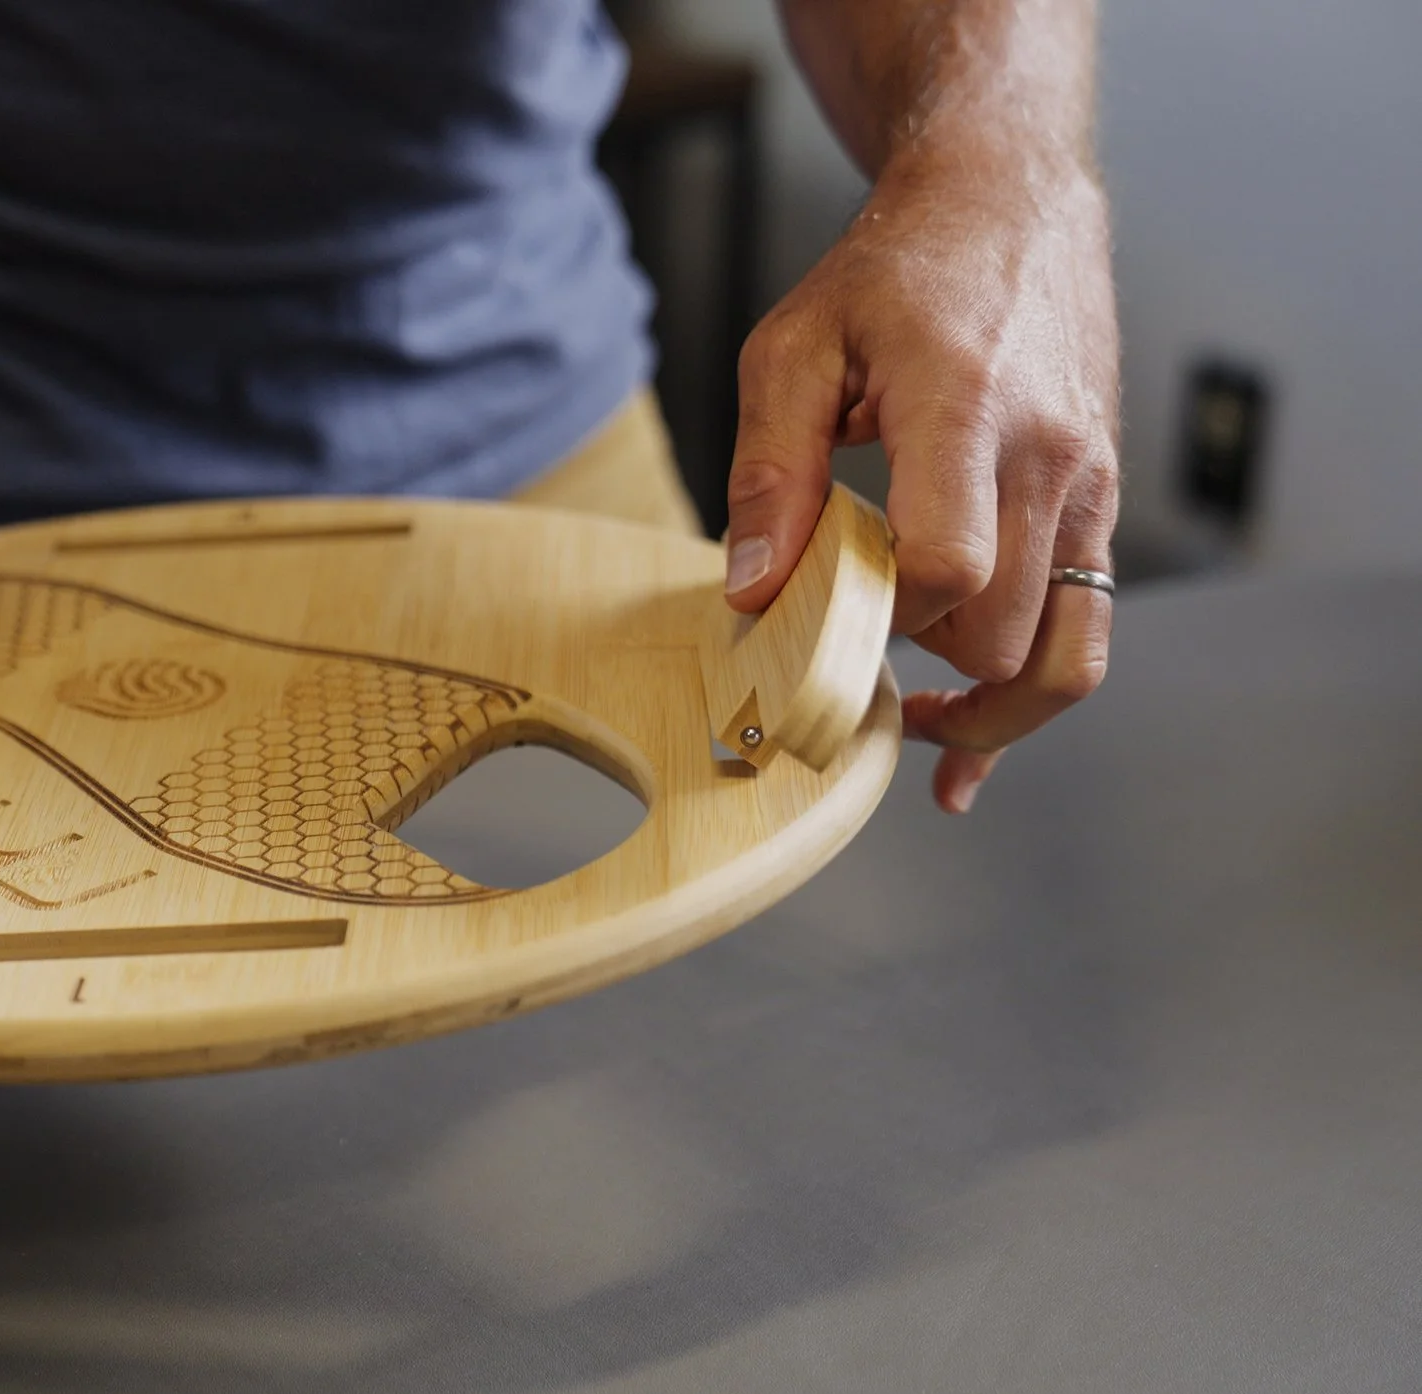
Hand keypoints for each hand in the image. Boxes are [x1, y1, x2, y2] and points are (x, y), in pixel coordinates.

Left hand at [722, 144, 1119, 812]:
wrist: (1009, 202)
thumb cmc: (892, 272)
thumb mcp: (793, 349)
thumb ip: (769, 474)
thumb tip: (749, 595)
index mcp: (968, 409)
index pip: (951, 564)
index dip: (882, 619)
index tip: (819, 621)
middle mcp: (1051, 457)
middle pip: (1002, 634)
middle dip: (921, 670)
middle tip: (843, 661)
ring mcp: (1090, 485)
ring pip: (1064, 657)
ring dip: (988, 710)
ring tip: (911, 725)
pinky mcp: (1100, 503)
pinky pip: (1087, 632)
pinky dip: (1029, 693)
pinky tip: (965, 736)